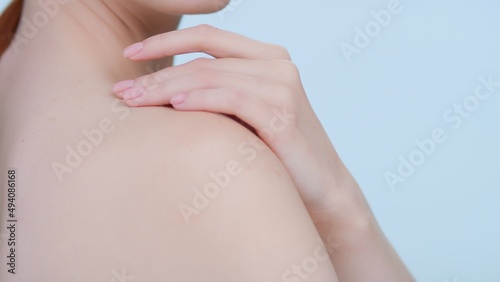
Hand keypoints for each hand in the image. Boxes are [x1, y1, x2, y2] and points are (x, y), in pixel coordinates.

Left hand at [112, 24, 357, 212]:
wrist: (321, 190)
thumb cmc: (277, 154)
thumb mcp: (246, 115)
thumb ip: (219, 94)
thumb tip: (165, 92)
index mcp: (267, 58)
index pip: (209, 37)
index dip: (166, 41)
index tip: (130, 55)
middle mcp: (277, 64)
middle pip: (204, 61)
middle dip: (157, 75)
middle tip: (121, 92)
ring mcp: (282, 86)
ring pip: (212, 77)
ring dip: (168, 88)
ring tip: (134, 102)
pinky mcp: (282, 112)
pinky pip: (231, 98)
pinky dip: (201, 100)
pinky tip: (174, 108)